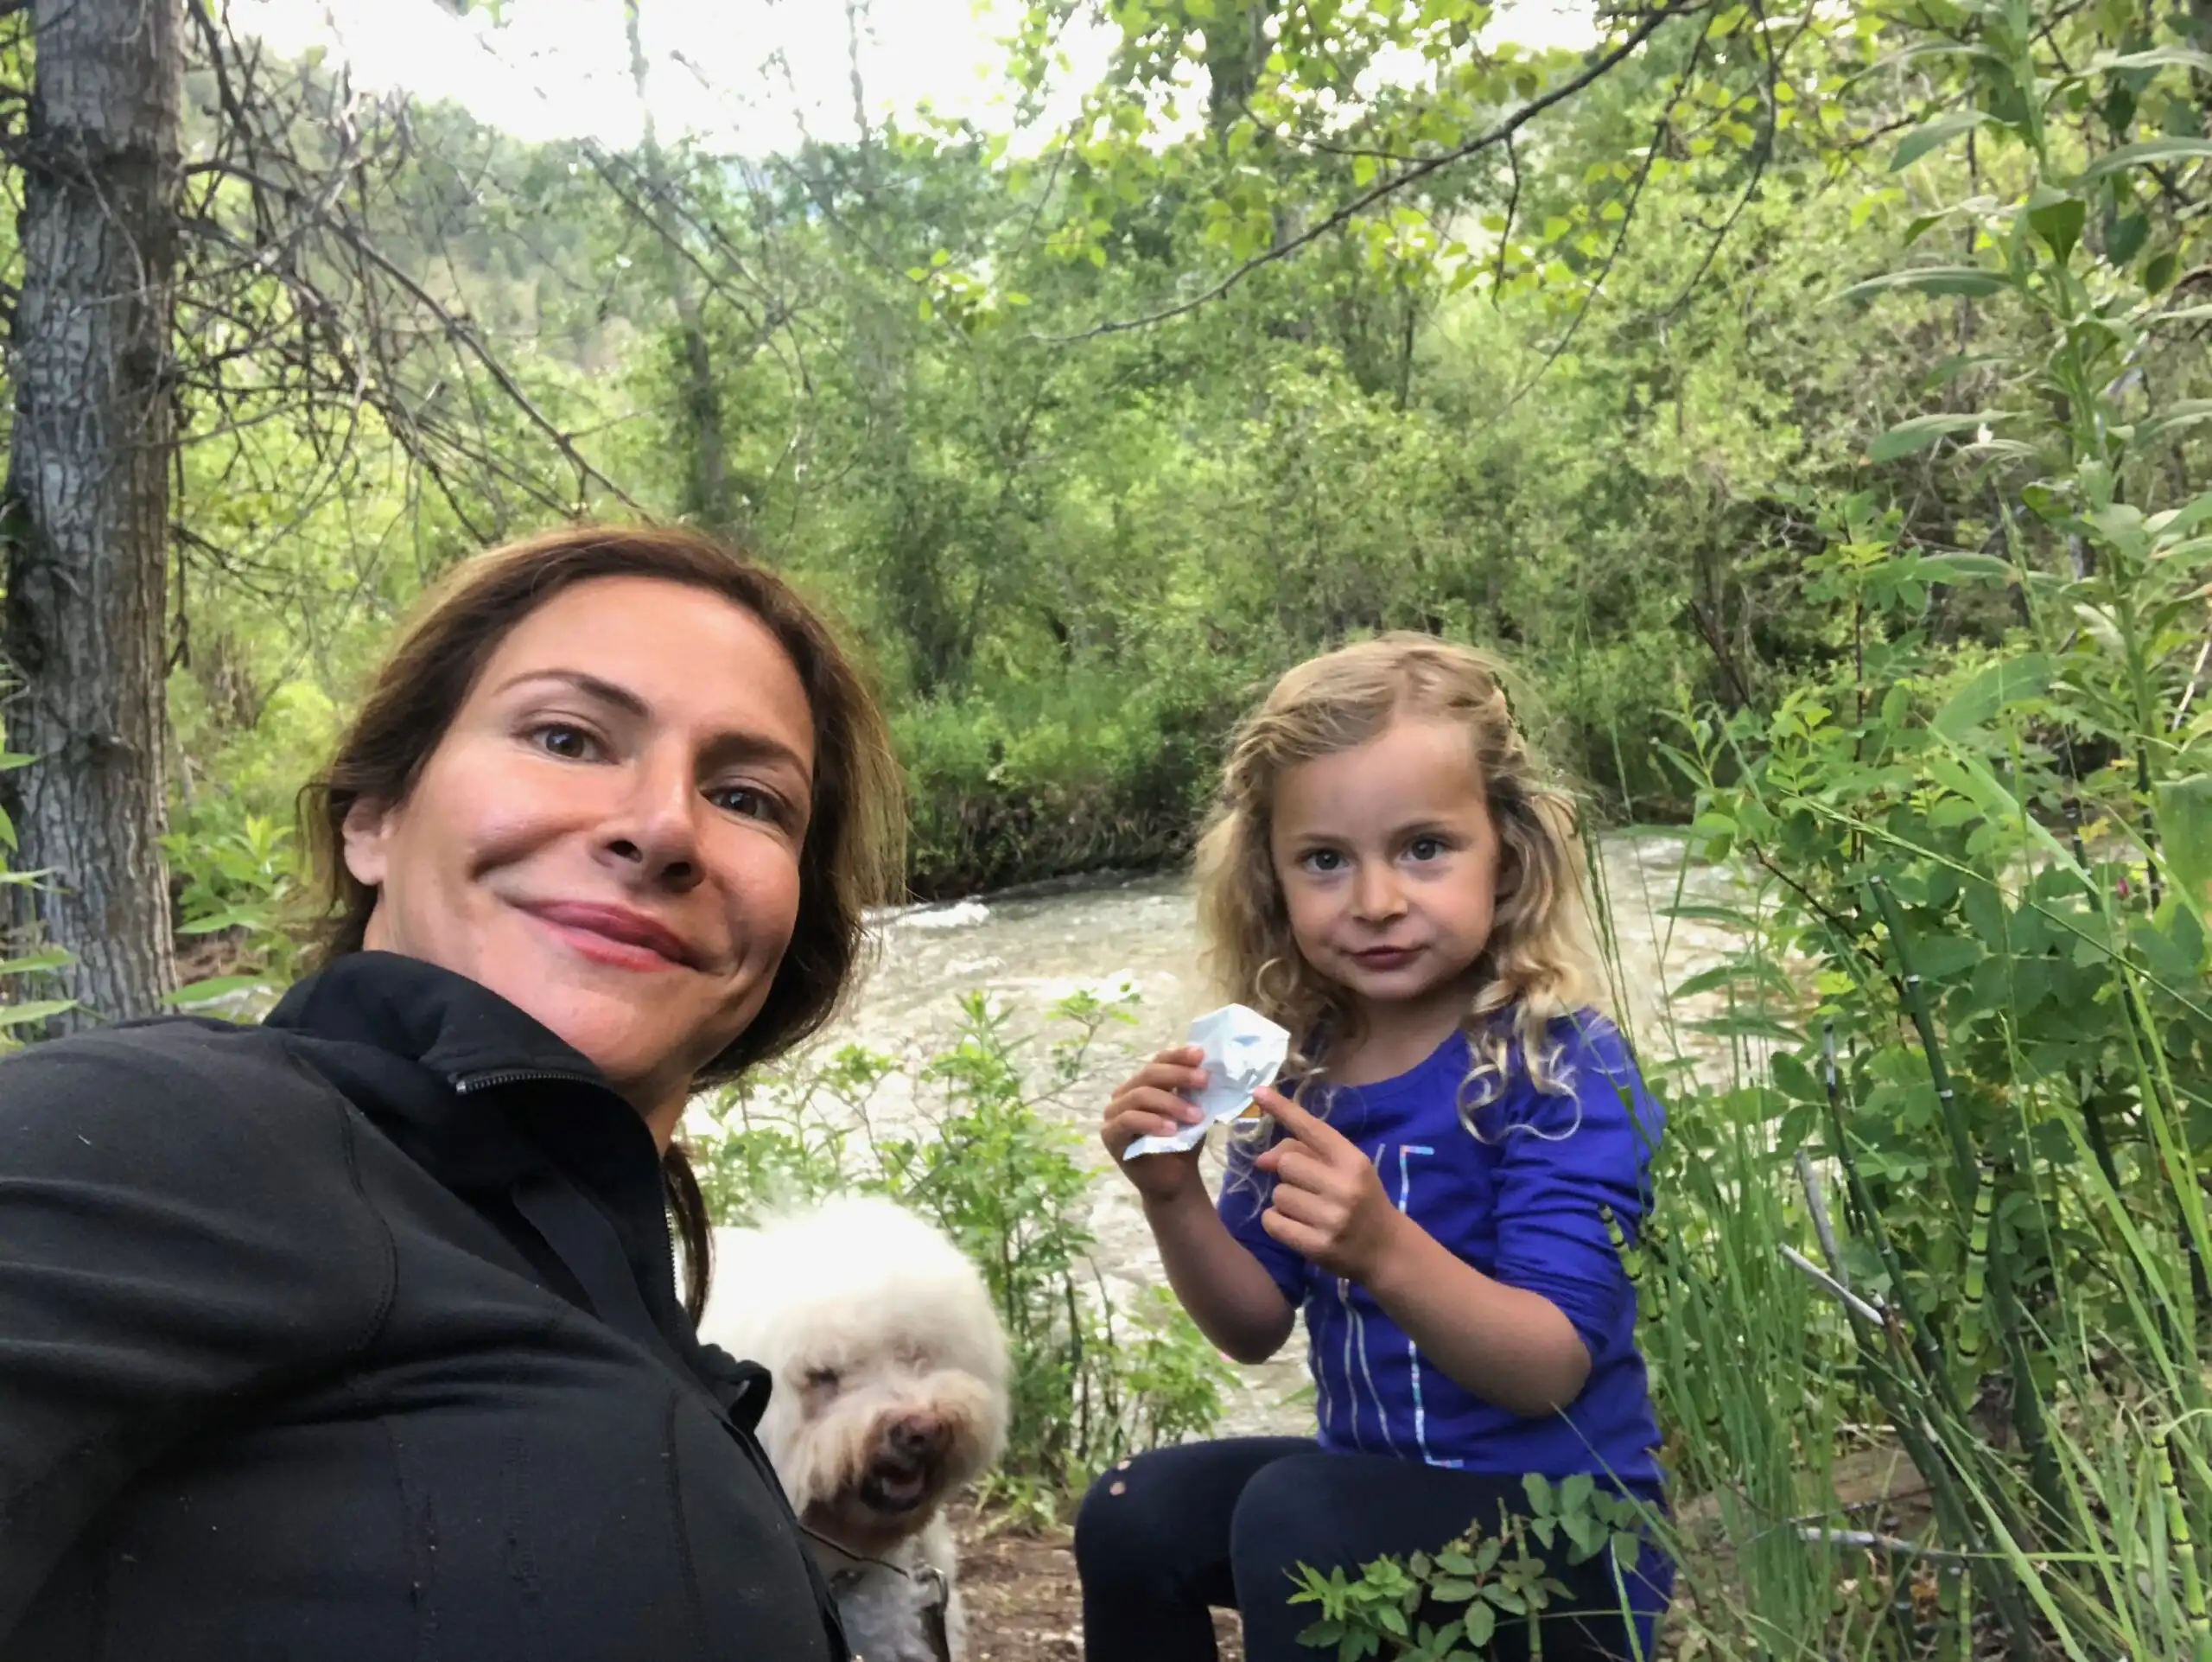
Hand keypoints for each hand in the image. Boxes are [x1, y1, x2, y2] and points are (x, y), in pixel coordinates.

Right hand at [1103, 1045, 1207, 1203]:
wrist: (1175, 1181)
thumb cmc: (1182, 1143)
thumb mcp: (1191, 1111)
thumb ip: (1192, 1090)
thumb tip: (1204, 1066)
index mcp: (1142, 1084)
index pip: (1157, 1061)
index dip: (1178, 1055)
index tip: (1201, 1055)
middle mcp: (1124, 1094)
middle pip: (1149, 1074)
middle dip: (1179, 1075)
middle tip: (1204, 1081)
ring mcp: (1113, 1114)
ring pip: (1140, 1095)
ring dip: (1171, 1103)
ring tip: (1195, 1116)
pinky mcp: (1110, 1135)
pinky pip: (1128, 1120)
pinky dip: (1152, 1121)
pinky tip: (1171, 1129)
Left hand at [1253, 1088, 1406, 1284]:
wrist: (1387, 1250)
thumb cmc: (1362, 1201)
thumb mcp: (1347, 1170)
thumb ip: (1309, 1154)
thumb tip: (1262, 1159)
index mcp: (1353, 1161)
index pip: (1312, 1128)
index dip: (1283, 1109)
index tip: (1258, 1092)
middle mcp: (1344, 1187)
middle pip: (1286, 1163)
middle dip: (1288, 1174)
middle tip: (1307, 1187)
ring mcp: (1331, 1218)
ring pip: (1278, 1194)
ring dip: (1285, 1201)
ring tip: (1308, 1211)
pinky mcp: (1317, 1246)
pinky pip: (1273, 1222)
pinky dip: (1277, 1222)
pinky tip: (1298, 1226)